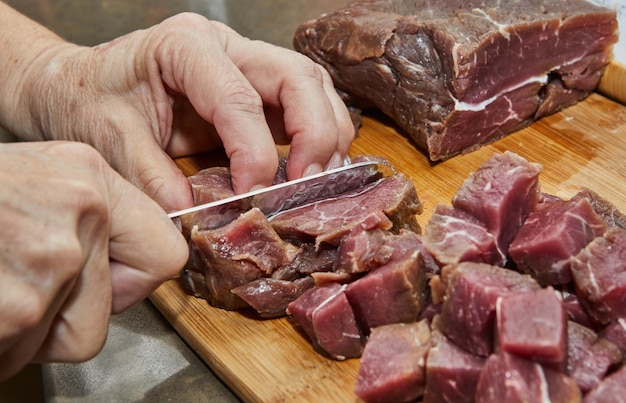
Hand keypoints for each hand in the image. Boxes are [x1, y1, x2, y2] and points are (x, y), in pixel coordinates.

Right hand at [0, 141, 187, 380]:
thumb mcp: (44, 177)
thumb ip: (99, 216)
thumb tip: (143, 262)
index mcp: (90, 180)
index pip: (167, 254)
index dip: (136, 278)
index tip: (108, 276)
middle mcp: (77, 217)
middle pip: (118, 310)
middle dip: (77, 311)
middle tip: (25, 277)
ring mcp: (43, 265)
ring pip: (70, 339)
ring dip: (29, 327)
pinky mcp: (11, 312)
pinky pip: (20, 354)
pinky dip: (1, 343)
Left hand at [4, 11, 354, 211]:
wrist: (82, 87)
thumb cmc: (91, 101)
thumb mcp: (108, 137)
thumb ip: (149, 175)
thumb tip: (193, 215)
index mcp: (185, 46)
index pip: (240, 98)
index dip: (255, 152)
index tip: (253, 194)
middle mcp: (226, 46)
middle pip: (298, 77)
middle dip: (315, 134)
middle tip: (310, 183)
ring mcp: (247, 63)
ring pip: (313, 87)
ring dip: (326, 134)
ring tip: (319, 180)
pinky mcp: (256, 89)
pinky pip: (304, 105)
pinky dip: (317, 137)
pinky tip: (311, 169)